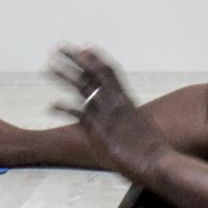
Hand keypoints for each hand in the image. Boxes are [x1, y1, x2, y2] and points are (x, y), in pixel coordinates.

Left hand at [49, 44, 173, 181]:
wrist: (157, 161)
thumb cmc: (154, 150)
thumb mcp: (143, 127)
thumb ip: (131, 120)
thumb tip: (128, 122)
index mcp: (127, 99)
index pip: (110, 71)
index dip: (96, 58)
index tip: (84, 46)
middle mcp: (116, 101)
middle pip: (93, 72)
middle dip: (76, 58)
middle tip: (61, 47)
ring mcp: (106, 113)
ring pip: (82, 86)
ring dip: (65, 74)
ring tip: (50, 64)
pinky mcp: (98, 129)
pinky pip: (77, 114)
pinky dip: (62, 109)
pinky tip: (50, 105)